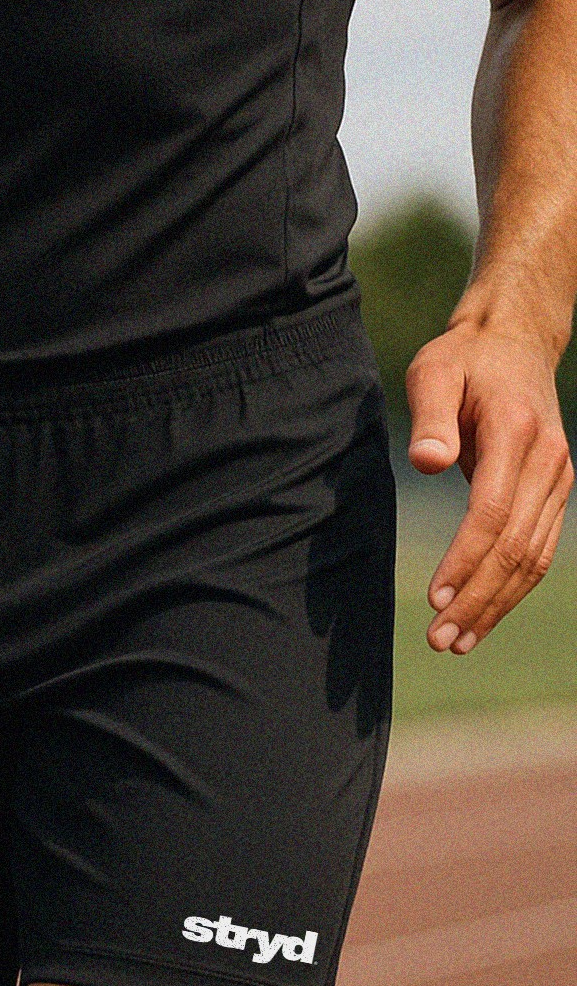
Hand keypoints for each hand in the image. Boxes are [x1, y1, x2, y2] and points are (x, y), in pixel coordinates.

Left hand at [406, 316, 574, 652]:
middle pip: (515, 547)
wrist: (514, 343)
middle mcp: (549, 462)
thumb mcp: (434, 372)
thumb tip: (427, 462)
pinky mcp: (556, 493)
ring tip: (457, 641)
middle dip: (477, 598)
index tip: (434, 596)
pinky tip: (483, 616)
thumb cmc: (463, 359)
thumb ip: (430, 416)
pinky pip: (538, 551)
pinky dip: (512, 589)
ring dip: (496, 604)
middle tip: (439, 639)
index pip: (492, 512)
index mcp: (517, 434)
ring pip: (533, 558)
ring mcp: (559, 481)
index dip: (465, 559)